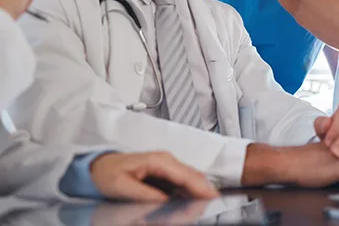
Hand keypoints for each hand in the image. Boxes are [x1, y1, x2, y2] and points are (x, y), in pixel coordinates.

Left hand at [90, 152, 219, 200]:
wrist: (99, 166)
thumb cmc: (108, 173)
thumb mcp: (122, 186)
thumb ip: (145, 193)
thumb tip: (166, 200)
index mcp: (158, 161)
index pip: (186, 174)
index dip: (200, 186)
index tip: (212, 196)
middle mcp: (166, 160)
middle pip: (193, 175)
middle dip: (204, 189)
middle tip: (214, 203)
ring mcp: (167, 166)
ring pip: (190, 178)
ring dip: (199, 190)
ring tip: (207, 203)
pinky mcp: (166, 173)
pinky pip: (184, 181)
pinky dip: (192, 190)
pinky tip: (195, 200)